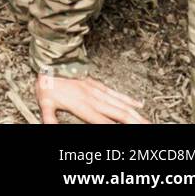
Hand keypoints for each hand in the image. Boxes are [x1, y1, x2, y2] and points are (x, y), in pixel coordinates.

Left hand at [35, 73, 149, 123]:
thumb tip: (48, 127)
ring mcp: (97, 92)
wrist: (50, 62)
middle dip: (135, 123)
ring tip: (149, 122)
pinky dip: (129, 100)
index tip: (130, 133)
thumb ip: (49, 118)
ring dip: (137, 114)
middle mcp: (94, 99)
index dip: (118, 129)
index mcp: (83, 106)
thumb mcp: (44, 103)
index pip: (104, 122)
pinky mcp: (97, 85)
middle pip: (119, 115)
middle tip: (149, 128)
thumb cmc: (47, 83)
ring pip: (122, 105)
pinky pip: (116, 93)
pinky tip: (139, 105)